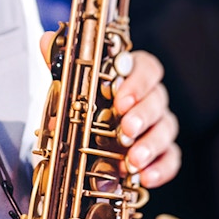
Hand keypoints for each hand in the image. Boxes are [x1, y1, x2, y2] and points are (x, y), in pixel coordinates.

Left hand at [39, 33, 181, 187]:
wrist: (82, 148)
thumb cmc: (83, 112)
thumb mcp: (67, 91)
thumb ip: (60, 66)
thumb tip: (47, 41)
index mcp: (129, 78)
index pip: (146, 68)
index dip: (137, 82)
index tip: (121, 98)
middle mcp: (148, 99)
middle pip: (158, 99)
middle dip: (142, 116)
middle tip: (126, 130)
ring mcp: (157, 125)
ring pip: (166, 128)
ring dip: (150, 144)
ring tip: (133, 160)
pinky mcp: (162, 153)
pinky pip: (171, 158)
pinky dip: (161, 168)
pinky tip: (146, 178)